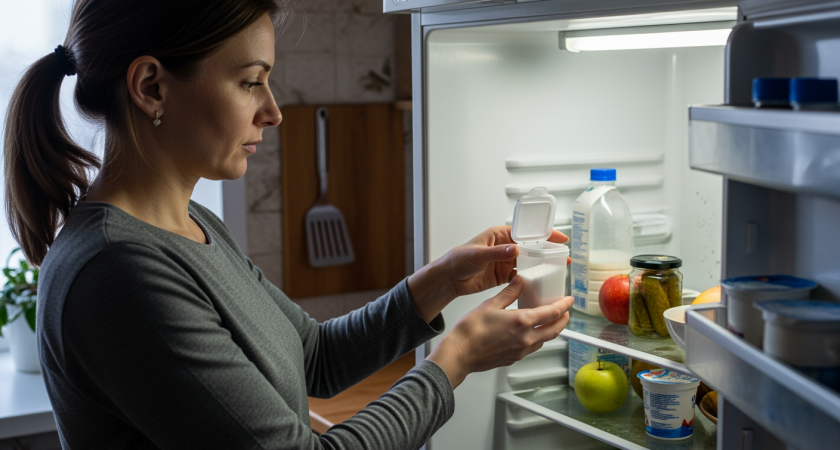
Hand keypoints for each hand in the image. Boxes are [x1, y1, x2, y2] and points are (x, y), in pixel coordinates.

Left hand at [407, 226, 567, 322]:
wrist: (448, 279)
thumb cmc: (457, 260)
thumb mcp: (477, 254)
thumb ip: (497, 252)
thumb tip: (515, 249)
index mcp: (500, 235)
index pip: (526, 232)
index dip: (544, 234)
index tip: (559, 238)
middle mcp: (505, 247)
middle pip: (531, 248)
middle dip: (547, 251)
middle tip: (563, 257)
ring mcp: (505, 262)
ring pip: (528, 263)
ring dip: (541, 266)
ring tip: (556, 270)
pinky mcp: (503, 276)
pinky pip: (521, 277)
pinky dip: (530, 280)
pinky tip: (539, 283)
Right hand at [427, 276, 573, 388]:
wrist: (460, 353)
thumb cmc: (471, 331)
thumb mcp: (490, 304)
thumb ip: (508, 293)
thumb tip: (519, 282)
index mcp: (522, 322)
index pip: (551, 313)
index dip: (563, 306)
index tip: (569, 300)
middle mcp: (526, 338)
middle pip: (554, 330)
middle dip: (563, 320)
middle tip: (565, 312)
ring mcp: (520, 350)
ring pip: (544, 340)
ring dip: (551, 330)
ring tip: (548, 321)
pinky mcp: (513, 358)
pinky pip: (532, 348)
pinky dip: (537, 339)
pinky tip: (530, 333)